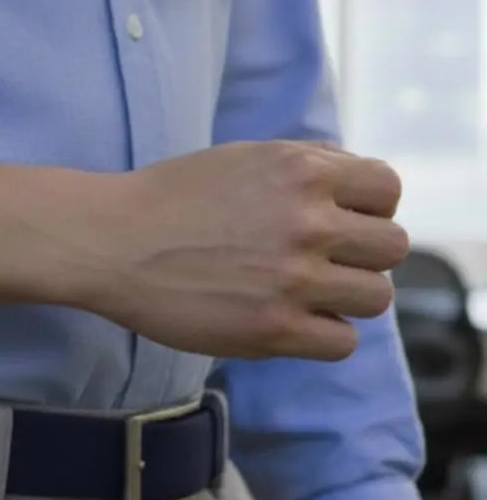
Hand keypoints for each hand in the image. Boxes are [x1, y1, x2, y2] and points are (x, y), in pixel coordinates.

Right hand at [79, 141, 407, 360]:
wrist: (108, 241)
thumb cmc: (168, 198)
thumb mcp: (241, 157)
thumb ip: (304, 167)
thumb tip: (358, 188)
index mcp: (301, 171)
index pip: (385, 189)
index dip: (366, 207)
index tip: (336, 221)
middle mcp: (307, 222)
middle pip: (391, 247)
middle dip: (359, 254)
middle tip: (318, 261)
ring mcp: (294, 278)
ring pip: (376, 297)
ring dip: (344, 297)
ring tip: (301, 293)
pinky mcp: (274, 328)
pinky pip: (342, 342)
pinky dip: (321, 335)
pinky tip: (285, 320)